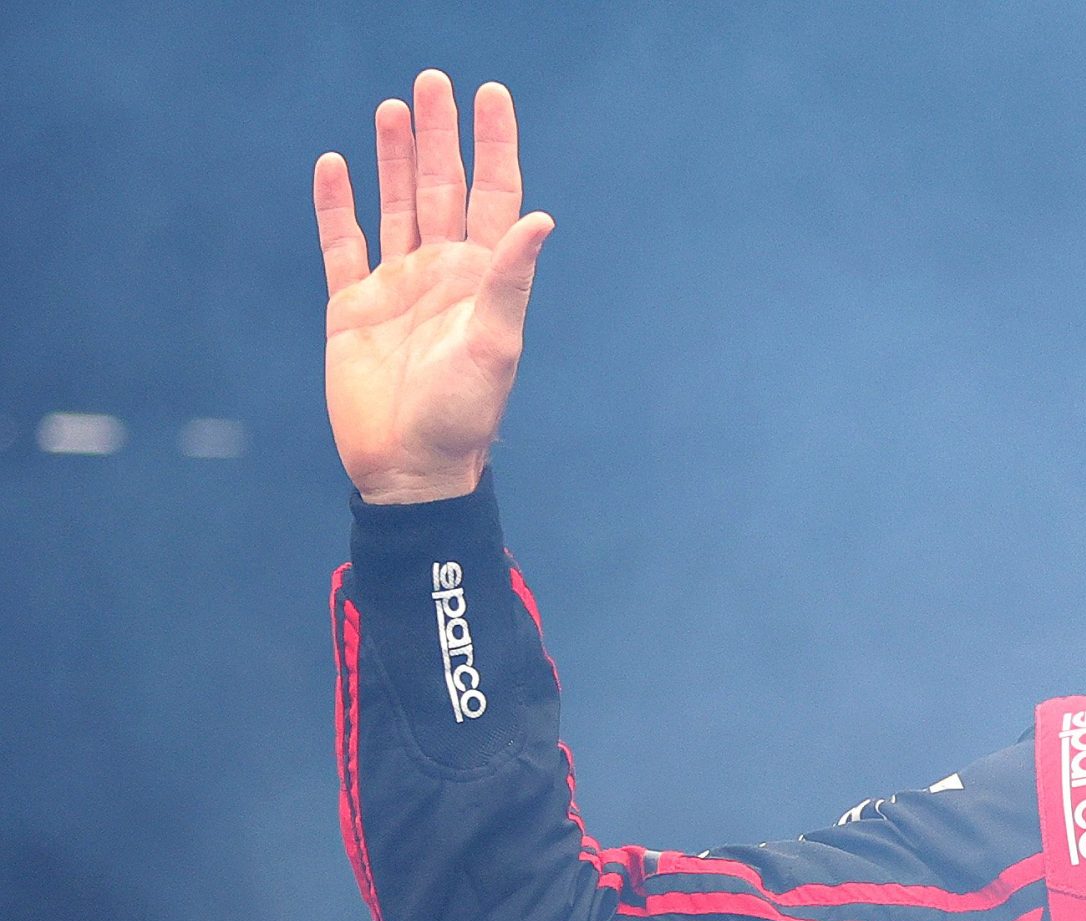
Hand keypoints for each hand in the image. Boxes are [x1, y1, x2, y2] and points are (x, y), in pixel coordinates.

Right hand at [313, 70, 553, 503]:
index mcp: (481, 279)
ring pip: (395, 206)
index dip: (493, 146)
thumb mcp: (494, 345)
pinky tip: (336, 166)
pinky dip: (337, 206)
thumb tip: (541, 218)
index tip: (490, 95)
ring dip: (393, 158)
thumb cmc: (462, 416)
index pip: (494, 196)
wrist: (408, 467)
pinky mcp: (352, 306)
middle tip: (434, 82)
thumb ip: (510, 280)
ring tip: (394, 108)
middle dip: (439, 136)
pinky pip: (342, 244)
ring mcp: (397, 287)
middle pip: (441, 188)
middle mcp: (442, 274)